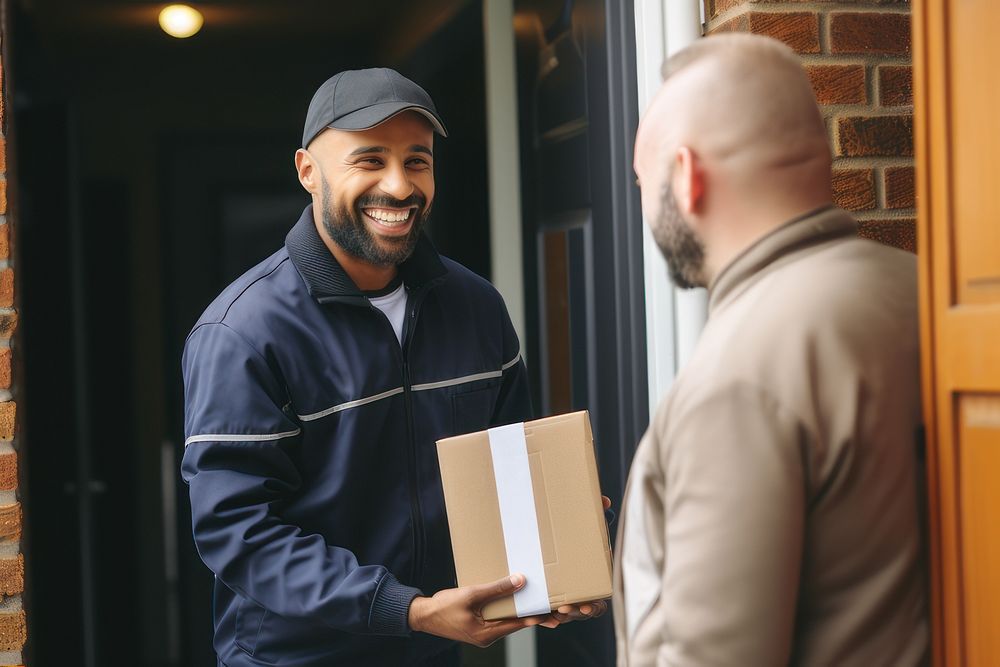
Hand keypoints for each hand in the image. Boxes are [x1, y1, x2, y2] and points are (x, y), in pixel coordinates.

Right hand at [408, 574, 544, 646]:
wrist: (423, 615)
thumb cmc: (444, 606)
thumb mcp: (472, 594)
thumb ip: (497, 588)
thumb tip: (520, 581)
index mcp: (486, 634)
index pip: (518, 624)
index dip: (536, 616)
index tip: (552, 612)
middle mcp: (487, 638)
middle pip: (515, 624)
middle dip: (532, 615)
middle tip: (553, 610)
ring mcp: (483, 634)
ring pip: (507, 620)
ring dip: (519, 611)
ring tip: (537, 602)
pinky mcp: (478, 628)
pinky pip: (497, 618)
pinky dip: (507, 610)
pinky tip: (514, 600)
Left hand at [537, 495, 611, 628]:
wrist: (539, 536)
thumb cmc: (569, 535)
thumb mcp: (580, 525)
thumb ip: (594, 513)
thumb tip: (604, 501)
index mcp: (588, 580)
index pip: (596, 600)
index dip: (592, 606)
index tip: (586, 606)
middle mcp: (575, 592)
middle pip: (578, 612)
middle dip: (573, 613)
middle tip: (564, 608)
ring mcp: (559, 597)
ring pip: (559, 615)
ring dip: (554, 616)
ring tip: (547, 613)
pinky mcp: (543, 599)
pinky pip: (542, 614)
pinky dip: (540, 617)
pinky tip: (533, 617)